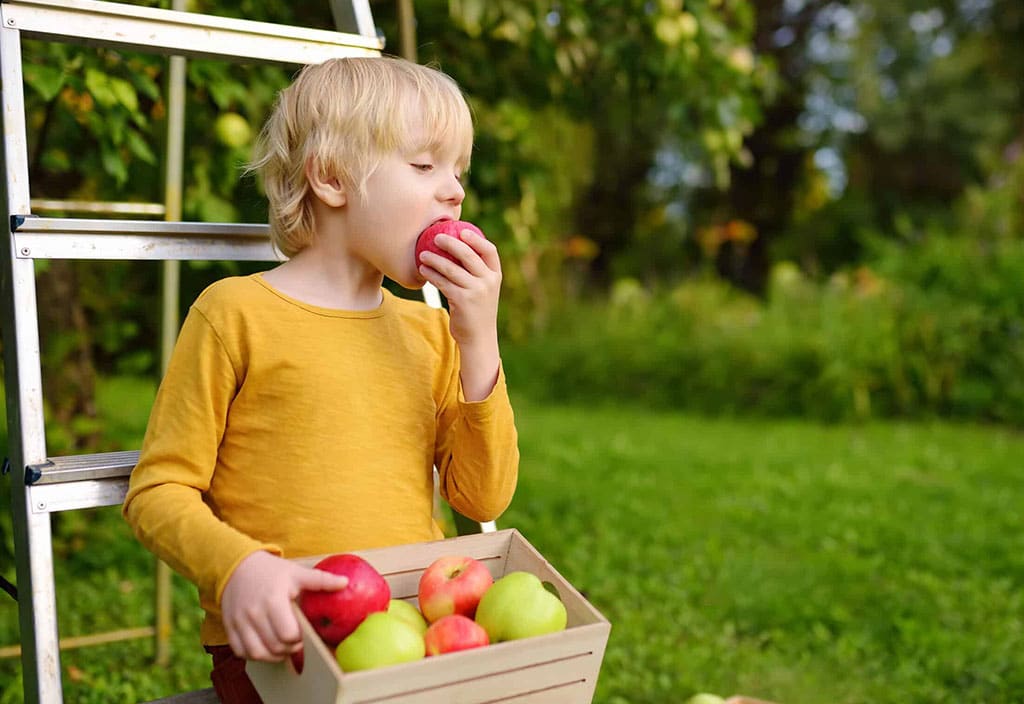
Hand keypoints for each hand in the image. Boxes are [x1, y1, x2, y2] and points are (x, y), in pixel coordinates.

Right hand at [220, 550, 348, 661]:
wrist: (237, 566)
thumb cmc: (271, 571)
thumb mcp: (296, 572)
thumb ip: (321, 580)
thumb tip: (345, 582)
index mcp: (273, 600)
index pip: (288, 634)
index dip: (300, 638)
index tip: (303, 632)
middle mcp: (254, 613)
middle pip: (275, 646)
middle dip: (290, 648)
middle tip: (296, 641)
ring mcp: (239, 622)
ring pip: (257, 653)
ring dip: (273, 655)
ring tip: (282, 646)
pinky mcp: (230, 628)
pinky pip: (241, 652)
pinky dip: (255, 655)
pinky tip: (265, 646)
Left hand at [418, 227, 501, 400]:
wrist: (478, 337)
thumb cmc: (477, 310)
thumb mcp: (483, 290)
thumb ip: (476, 273)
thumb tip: (456, 250)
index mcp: (495, 276)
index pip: (489, 251)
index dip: (476, 239)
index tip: (462, 232)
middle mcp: (488, 282)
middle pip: (469, 255)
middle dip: (451, 243)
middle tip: (436, 237)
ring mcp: (476, 291)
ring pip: (452, 269)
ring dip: (435, 259)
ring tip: (422, 254)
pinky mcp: (462, 301)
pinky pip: (443, 283)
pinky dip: (431, 274)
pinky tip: (423, 270)